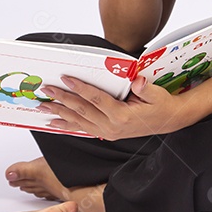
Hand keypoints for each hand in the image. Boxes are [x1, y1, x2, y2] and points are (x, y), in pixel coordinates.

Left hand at [37, 75, 194, 139]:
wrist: (169, 121)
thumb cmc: (161, 105)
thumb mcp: (157, 94)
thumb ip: (146, 89)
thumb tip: (137, 82)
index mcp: (122, 116)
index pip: (96, 99)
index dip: (80, 88)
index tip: (66, 78)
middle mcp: (111, 126)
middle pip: (82, 111)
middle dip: (62, 100)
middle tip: (46, 90)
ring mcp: (107, 132)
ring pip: (78, 121)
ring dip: (59, 113)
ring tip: (42, 107)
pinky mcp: (106, 133)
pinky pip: (82, 129)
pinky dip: (67, 125)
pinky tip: (54, 123)